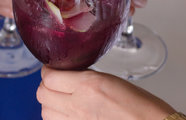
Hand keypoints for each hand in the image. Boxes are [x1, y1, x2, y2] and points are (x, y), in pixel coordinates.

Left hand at [37, 66, 174, 119]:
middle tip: (56, 83)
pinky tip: (69, 115)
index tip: (52, 70)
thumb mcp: (112, 80)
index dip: (48, 71)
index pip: (49, 76)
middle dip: (47, 86)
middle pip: (42, 94)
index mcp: (88, 86)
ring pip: (44, 113)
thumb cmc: (143, 107)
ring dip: (50, 104)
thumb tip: (69, 76)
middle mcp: (78, 106)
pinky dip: (58, 119)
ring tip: (62, 101)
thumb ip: (86, 77)